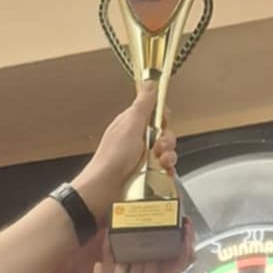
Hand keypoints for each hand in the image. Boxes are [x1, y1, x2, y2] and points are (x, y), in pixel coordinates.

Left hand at [72, 87, 178, 213]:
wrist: (103, 190)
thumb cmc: (112, 158)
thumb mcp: (130, 124)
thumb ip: (143, 104)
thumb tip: (150, 83)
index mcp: (131, 124)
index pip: (155, 114)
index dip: (163, 119)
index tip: (162, 124)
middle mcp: (137, 140)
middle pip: (164, 134)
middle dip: (167, 140)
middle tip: (158, 147)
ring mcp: (142, 159)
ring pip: (166, 152)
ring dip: (168, 156)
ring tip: (160, 162)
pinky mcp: (146, 175)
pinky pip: (165, 169)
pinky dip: (168, 170)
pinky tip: (164, 173)